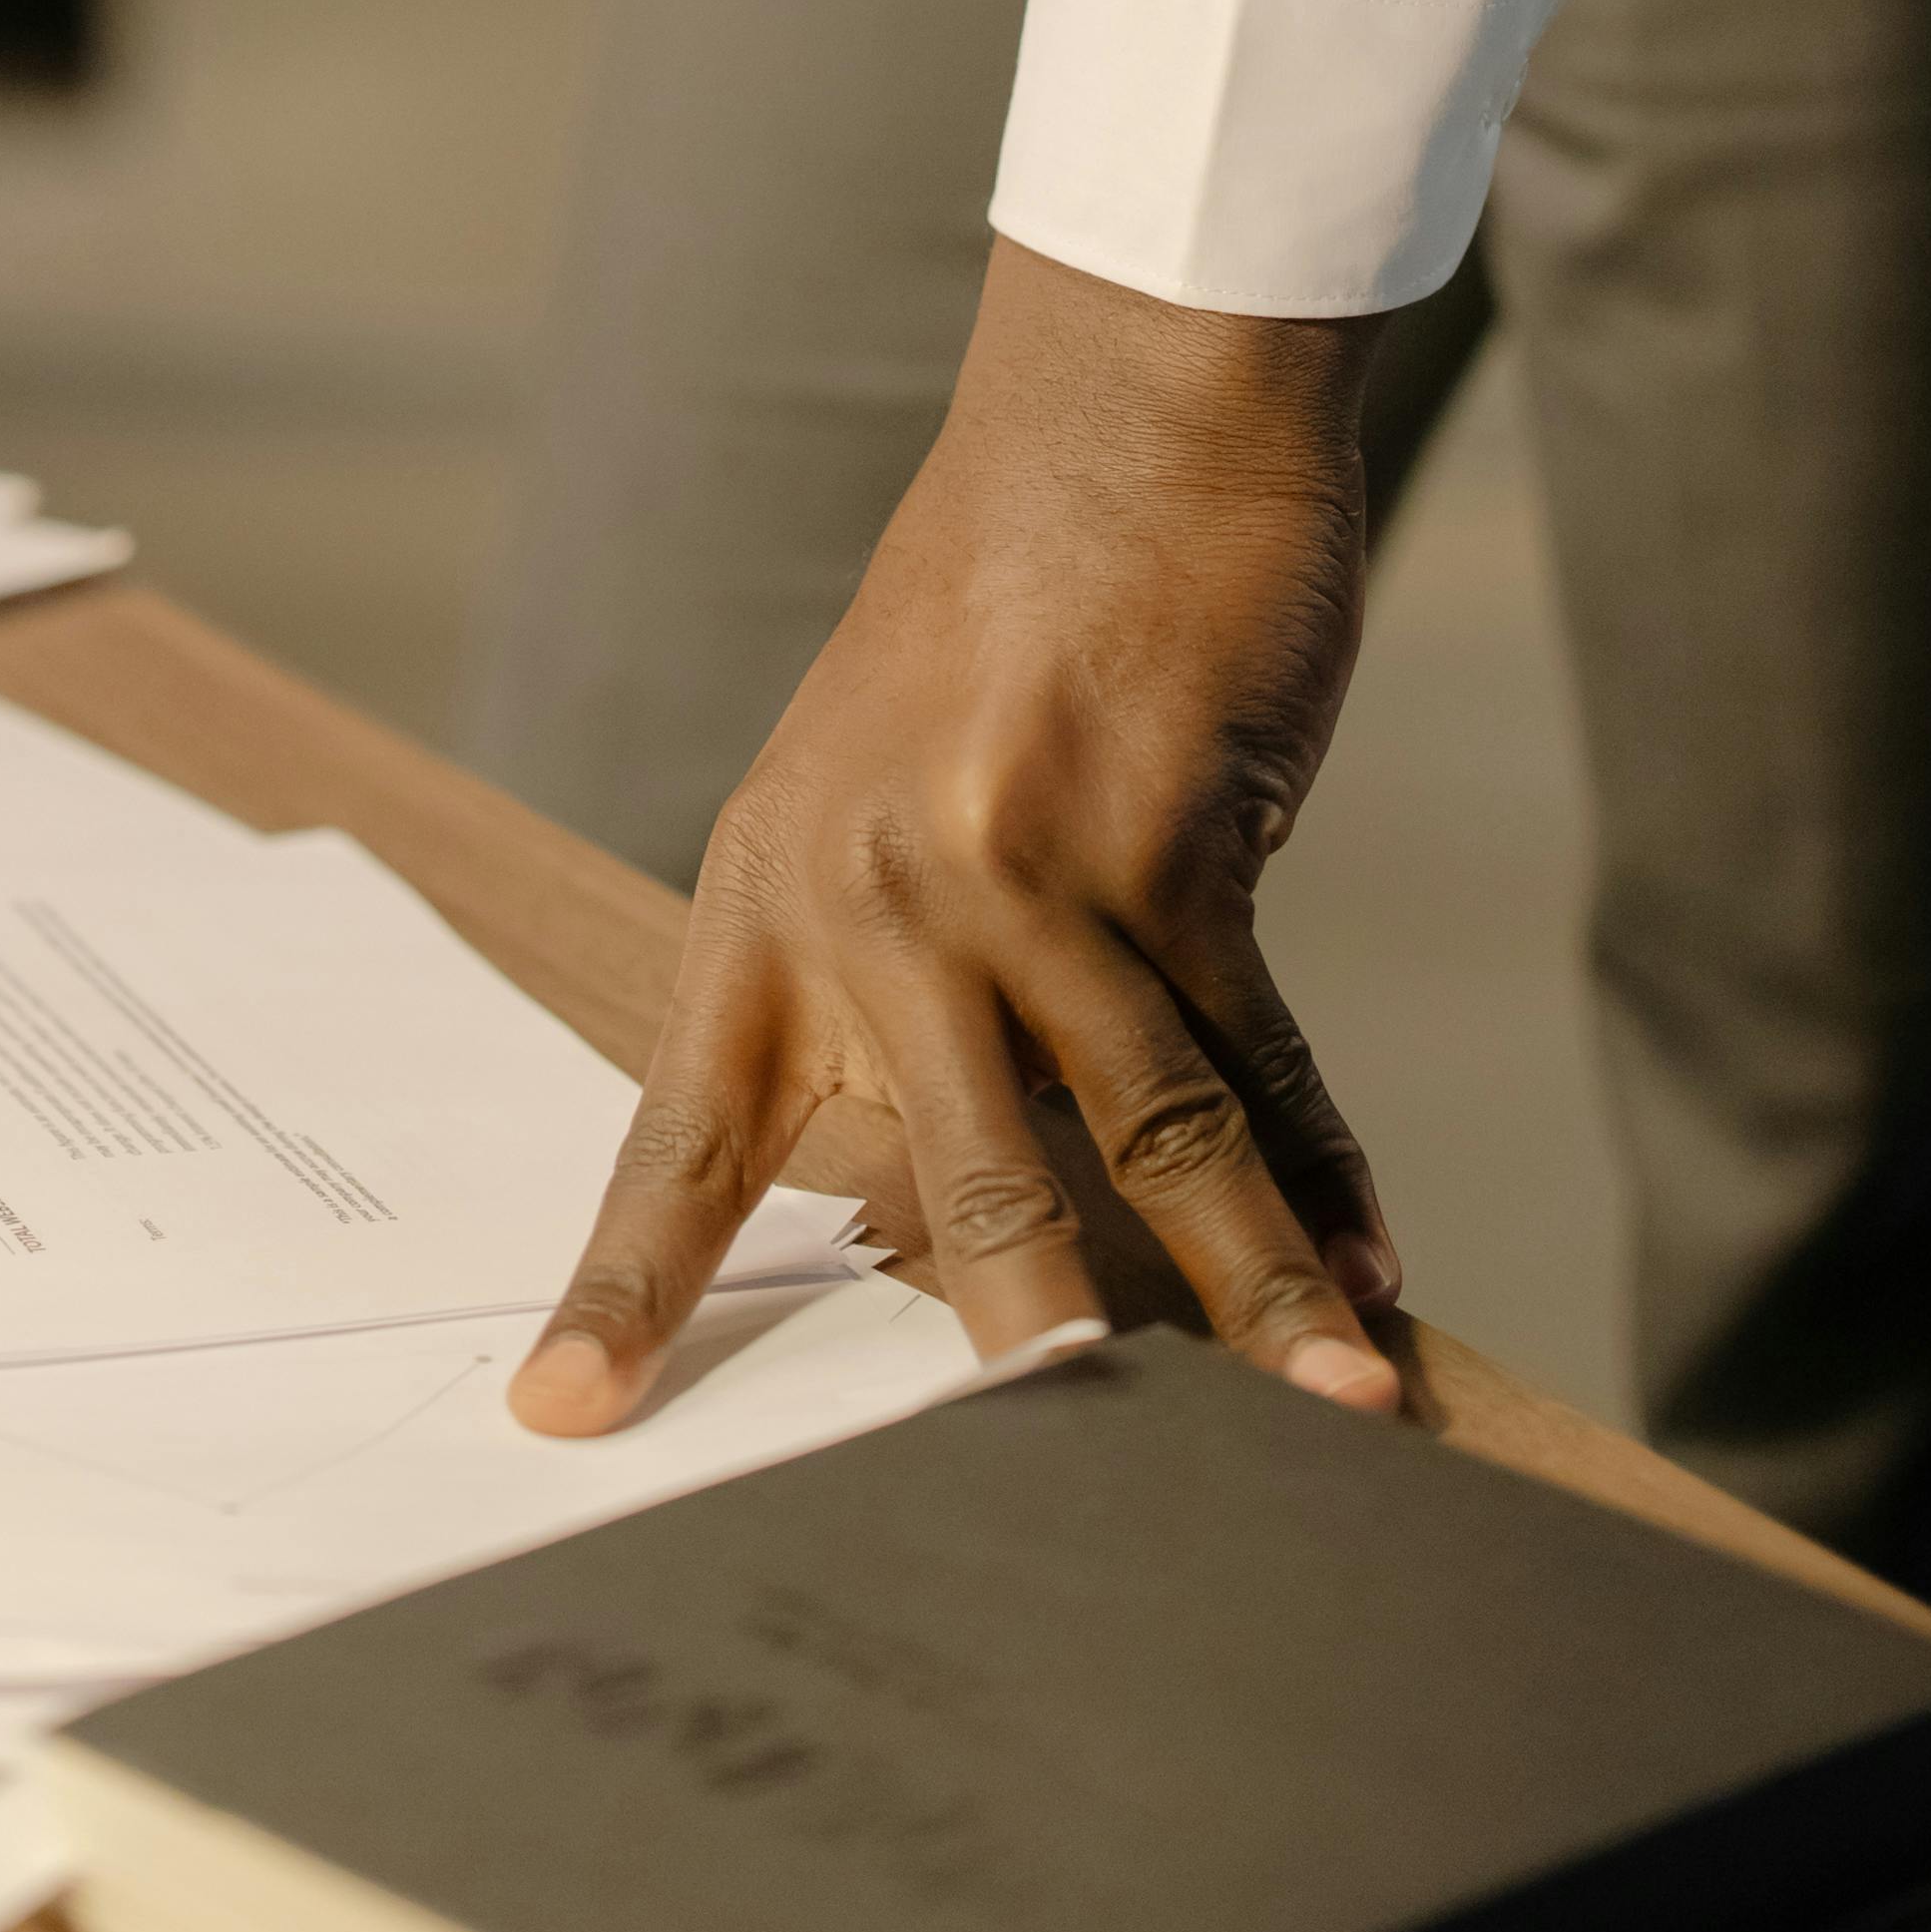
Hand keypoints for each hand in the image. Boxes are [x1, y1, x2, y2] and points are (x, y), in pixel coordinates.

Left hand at [512, 239, 1404, 1432]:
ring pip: (1151, 1142)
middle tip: (1057, 1518)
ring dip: (1257, 1295)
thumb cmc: (1006, 616)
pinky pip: (1261, 1052)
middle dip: (1034, 1367)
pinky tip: (1370, 1262)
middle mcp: (878, 894)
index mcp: (769, 893)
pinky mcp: (1170, 836)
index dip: (629, 1284)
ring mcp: (1025, 866)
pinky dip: (1328, 1168)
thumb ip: (896, 992)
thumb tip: (959, 1229)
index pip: (685, 1131)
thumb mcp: (885, 792)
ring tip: (1334, 1418)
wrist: (1124, 413)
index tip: (560, 1420)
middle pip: (964, 1191)